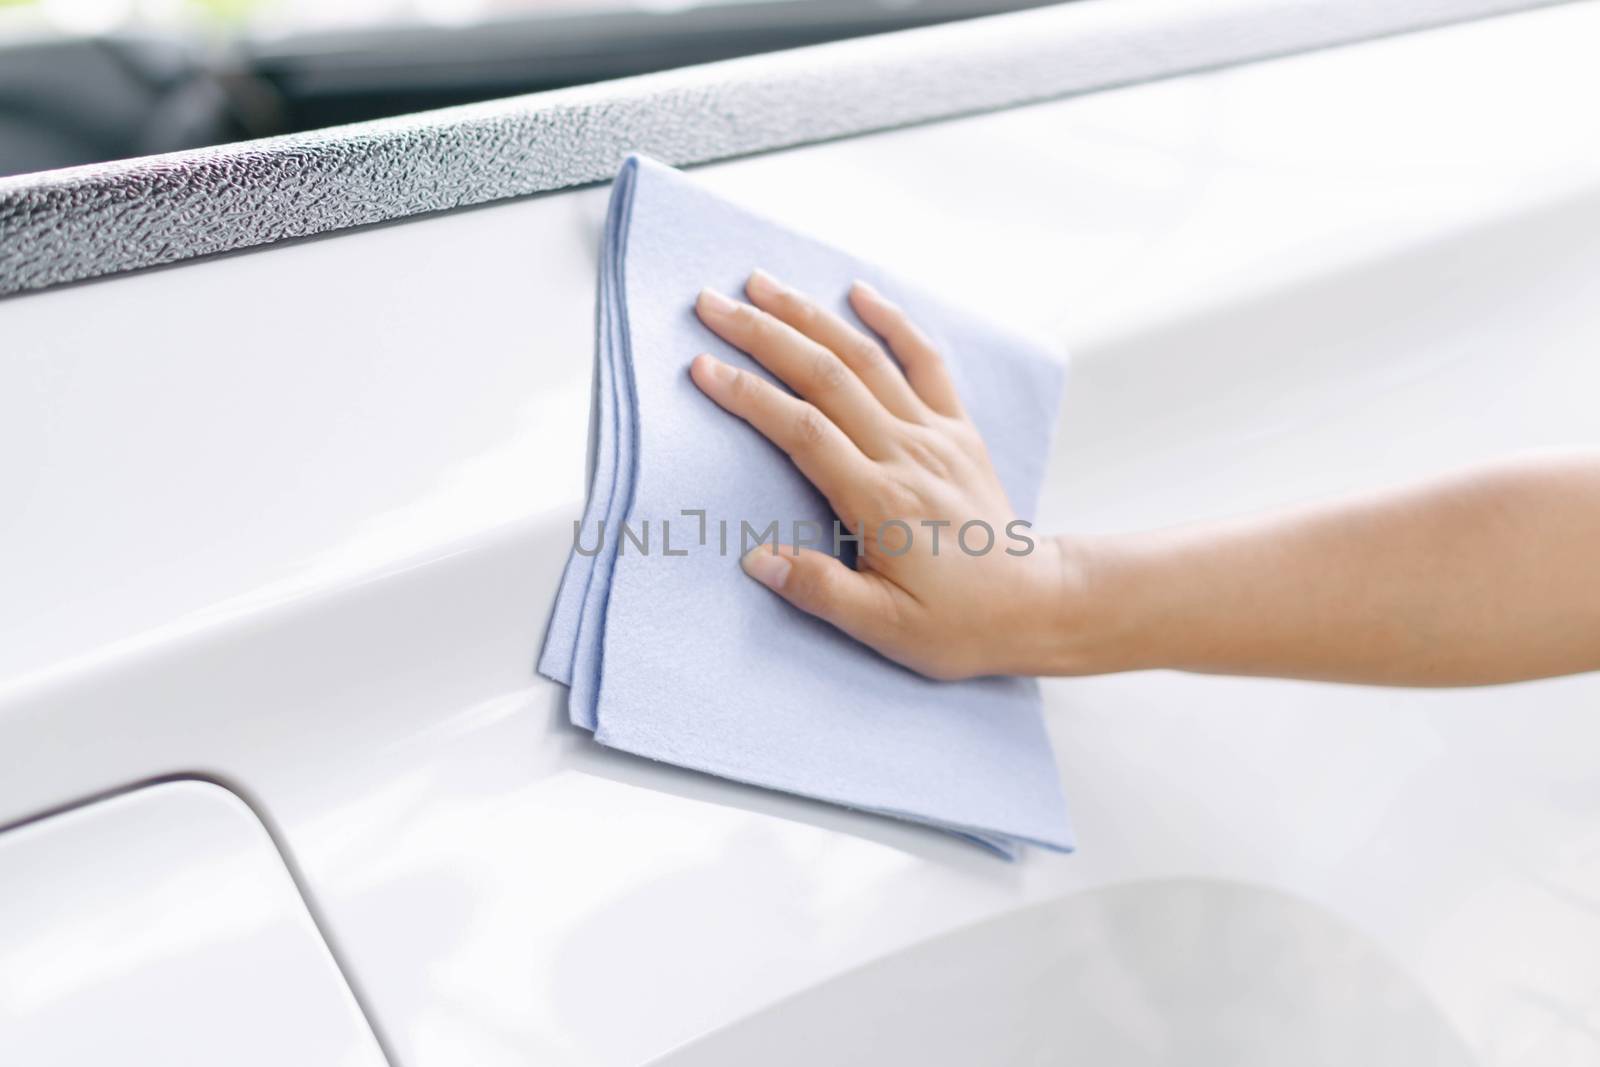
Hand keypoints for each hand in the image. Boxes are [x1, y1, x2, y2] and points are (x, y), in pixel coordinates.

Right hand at [689, 270, 1071, 679]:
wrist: (1036, 605)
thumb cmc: (958, 623)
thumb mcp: (884, 628)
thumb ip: (820, 591)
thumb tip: (756, 561)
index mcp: (881, 502)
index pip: (802, 431)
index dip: (749, 394)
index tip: (701, 366)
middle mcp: (907, 455)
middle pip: (825, 376)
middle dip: (763, 334)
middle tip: (711, 304)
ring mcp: (935, 436)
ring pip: (866, 358)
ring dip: (811, 315)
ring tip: (761, 282)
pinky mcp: (958, 430)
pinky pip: (926, 362)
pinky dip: (893, 321)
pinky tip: (860, 292)